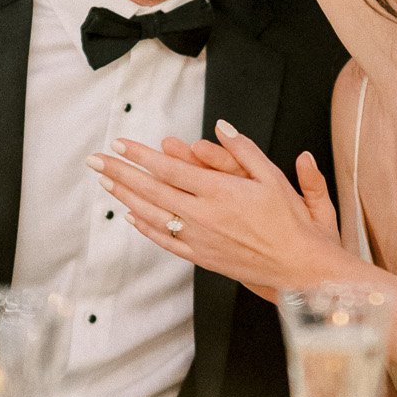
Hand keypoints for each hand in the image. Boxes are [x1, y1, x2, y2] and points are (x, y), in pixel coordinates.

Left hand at [87, 121, 347, 300]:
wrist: (301, 270)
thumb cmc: (294, 223)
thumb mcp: (275, 178)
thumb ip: (245, 151)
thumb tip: (221, 126)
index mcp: (221, 192)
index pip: (170, 169)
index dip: (142, 155)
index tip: (121, 143)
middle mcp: (204, 215)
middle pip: (152, 189)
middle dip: (120, 172)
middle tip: (95, 160)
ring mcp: (200, 239)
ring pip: (153, 214)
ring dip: (126, 196)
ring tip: (105, 183)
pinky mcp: (202, 257)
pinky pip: (166, 241)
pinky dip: (146, 227)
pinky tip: (132, 216)